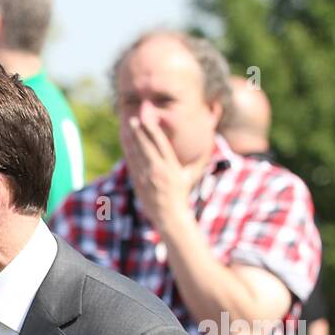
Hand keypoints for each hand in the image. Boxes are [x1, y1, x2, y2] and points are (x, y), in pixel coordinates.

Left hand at [120, 115, 191, 234]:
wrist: (169, 216)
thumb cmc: (183, 194)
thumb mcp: (191, 175)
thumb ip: (198, 158)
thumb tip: (208, 143)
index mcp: (171, 167)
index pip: (161, 144)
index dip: (153, 130)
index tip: (148, 119)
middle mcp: (158, 171)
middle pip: (146, 147)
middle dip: (139, 132)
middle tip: (133, 118)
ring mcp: (146, 178)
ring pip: (136, 155)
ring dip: (130, 140)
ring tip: (126, 126)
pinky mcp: (138, 183)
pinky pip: (132, 164)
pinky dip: (128, 152)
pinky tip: (125, 142)